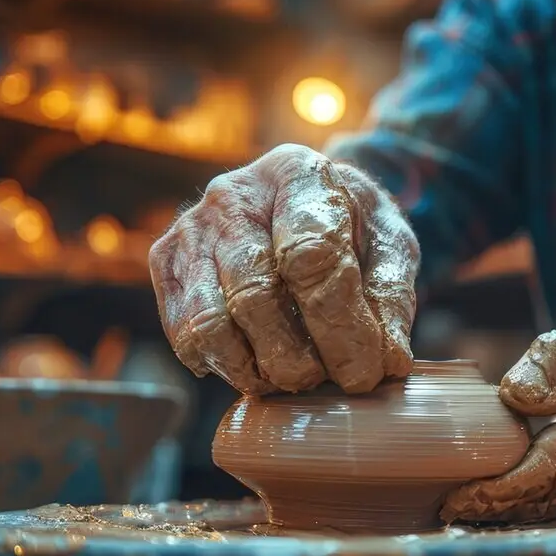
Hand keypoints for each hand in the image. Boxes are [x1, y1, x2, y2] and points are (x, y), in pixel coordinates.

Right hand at [150, 144, 418, 394]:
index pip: (310, 256)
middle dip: (299, 358)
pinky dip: (226, 367)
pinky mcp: (165, 263)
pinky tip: (261, 366)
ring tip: (298, 378)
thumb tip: (386, 363)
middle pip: (256, 295)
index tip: (367, 373)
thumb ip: (390, 297)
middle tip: (331, 381)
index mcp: (297, 174)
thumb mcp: (390, 246)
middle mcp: (233, 194)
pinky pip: (185, 336)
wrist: (299, 202)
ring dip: (259, 371)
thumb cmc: (351, 226)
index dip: (341, 326)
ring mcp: (192, 228)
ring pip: (212, 323)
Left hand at [441, 282, 555, 522]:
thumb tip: (519, 396)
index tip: (458, 500)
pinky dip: (519, 496)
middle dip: (494, 510)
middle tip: (436, 510)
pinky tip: (476, 494)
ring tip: (445, 507)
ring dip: (502, 509)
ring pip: (553, 502)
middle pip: (550, 499)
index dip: (505, 491)